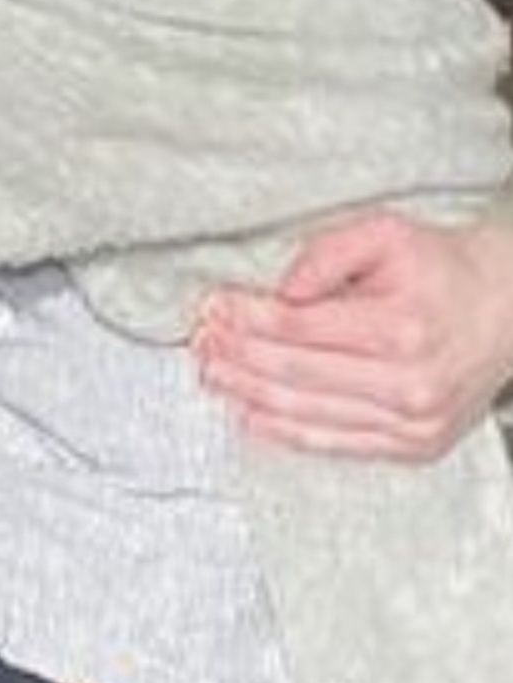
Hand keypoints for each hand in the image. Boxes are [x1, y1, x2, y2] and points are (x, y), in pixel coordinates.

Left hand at [192, 211, 512, 460]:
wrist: (508, 311)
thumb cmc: (442, 270)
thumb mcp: (390, 235)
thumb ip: (328, 253)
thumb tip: (278, 292)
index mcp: (402, 326)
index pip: (300, 328)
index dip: (247, 318)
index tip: (211, 308)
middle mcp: (408, 382)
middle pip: (295, 374)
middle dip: (238, 358)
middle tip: (199, 345)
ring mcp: (411, 422)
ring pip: (306, 415)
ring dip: (249, 396)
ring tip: (214, 376)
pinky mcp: (413, 446)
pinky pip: (333, 444)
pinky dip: (284, 432)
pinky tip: (250, 416)